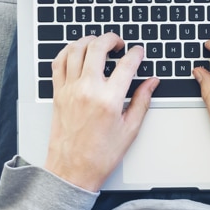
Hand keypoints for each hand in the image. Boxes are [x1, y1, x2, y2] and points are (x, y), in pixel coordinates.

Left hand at [44, 33, 158, 190]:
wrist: (72, 170)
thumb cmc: (99, 155)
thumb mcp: (129, 130)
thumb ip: (142, 101)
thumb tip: (151, 83)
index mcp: (109, 100)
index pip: (126, 64)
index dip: (136, 54)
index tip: (139, 52)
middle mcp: (87, 90)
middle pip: (98, 47)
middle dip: (111, 39)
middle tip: (119, 43)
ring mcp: (70, 90)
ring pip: (76, 50)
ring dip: (89, 40)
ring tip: (98, 43)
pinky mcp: (58, 93)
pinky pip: (59, 63)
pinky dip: (68, 51)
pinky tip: (77, 52)